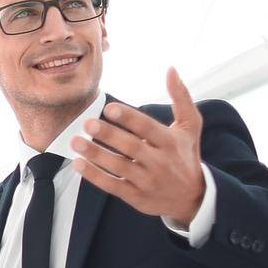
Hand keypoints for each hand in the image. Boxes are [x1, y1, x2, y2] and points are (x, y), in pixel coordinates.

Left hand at [71, 67, 205, 224]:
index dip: (128, 118)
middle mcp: (159, 162)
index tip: (109, 108)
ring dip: (94, 154)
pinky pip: (112, 185)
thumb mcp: (190, 126)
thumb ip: (181, 98)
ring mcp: (147, 181)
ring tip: (76, 141)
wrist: (192, 197)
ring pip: (118, 167)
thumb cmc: (185, 155)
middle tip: (87, 123)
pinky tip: (78, 163)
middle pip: (131, 147)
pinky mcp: (136, 197)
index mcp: (170, 142)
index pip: (147, 128)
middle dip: (108, 135)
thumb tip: (171, 70)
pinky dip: (94, 175)